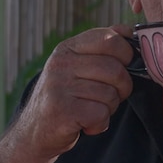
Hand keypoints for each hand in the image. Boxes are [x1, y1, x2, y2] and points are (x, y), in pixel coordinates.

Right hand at [12, 25, 134, 158]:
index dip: (126, 55)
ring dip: (109, 108)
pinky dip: (100, 124)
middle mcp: (61, 64)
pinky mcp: (63, 111)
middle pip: (116, 69)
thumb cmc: (66, 98)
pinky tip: (86, 124)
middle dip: (122, 87)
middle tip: (109, 97)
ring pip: (111, 94)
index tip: (123, 67)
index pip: (110, 39)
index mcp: (68, 48)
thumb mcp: (77, 67)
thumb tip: (127, 30)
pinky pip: (101, 114)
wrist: (35, 132)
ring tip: (91, 111)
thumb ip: (100, 48)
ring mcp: (59, 87)